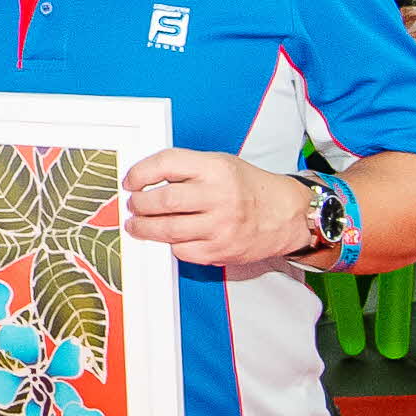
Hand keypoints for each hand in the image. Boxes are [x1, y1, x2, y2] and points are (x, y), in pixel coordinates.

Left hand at [121, 149, 314, 267]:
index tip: (130, 181)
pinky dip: (170, 245)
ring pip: (167, 230)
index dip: (140, 173)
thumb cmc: (248, 187)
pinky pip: (182, 251)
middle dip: (138, 205)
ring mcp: (220, 226)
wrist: (285, 214)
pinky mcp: (221, 250)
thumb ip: (186, 170)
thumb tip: (145, 181)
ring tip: (137, 225)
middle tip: (132, 206)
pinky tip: (169, 238)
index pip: (166, 163)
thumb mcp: (220, 164)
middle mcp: (218, 196)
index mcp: (215, 168)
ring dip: (144, 228)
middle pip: (162, 201)